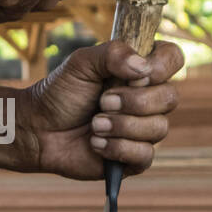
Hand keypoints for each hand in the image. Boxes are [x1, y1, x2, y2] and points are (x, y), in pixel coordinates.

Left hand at [15, 39, 183, 180]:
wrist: (38, 128)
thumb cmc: (61, 92)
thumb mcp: (81, 62)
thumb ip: (112, 53)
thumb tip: (142, 68)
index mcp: (140, 71)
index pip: (173, 59)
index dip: (162, 66)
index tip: (136, 73)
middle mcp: (148, 99)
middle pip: (170, 97)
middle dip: (133, 101)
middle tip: (102, 101)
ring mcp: (143, 129)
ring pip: (159, 128)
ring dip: (121, 126)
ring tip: (94, 124)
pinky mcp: (134, 158)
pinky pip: (145, 155)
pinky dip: (117, 148)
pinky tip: (95, 143)